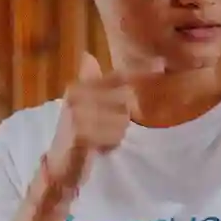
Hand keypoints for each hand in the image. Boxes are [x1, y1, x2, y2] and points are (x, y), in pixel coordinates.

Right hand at [42, 54, 162, 197]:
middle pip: (124, 100)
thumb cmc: (78, 135)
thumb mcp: (86, 107)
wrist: (60, 165)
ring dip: (117, 134)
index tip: (160, 65)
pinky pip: (113, 135)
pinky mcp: (81, 133)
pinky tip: (100, 147)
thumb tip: (88, 55)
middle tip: (106, 130)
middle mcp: (77, 95)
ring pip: (121, 120)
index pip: (116, 77)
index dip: (139, 71)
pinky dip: (111, 143)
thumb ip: (95, 85)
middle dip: (123, 118)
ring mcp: (78, 114)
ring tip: (102, 139)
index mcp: (80, 87)